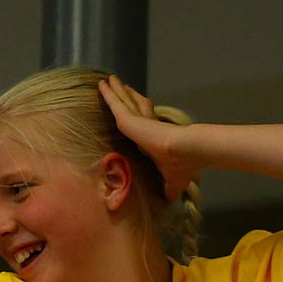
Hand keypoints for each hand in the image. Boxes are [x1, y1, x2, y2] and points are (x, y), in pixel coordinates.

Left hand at [98, 75, 194, 201]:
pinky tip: (100, 85)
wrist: (183, 152)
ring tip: (109, 80)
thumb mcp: (174, 181)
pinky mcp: (129, 118)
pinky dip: (107, 94)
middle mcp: (147, 123)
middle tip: (118, 85)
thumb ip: (169, 188)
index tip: (134, 108)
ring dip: (116, 90)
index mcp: (155, 136)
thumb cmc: (181, 166)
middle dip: (126, 95)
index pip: (145, 120)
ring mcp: (138, 118)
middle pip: (133, 104)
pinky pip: (114, 103)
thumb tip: (171, 201)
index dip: (140, 112)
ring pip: (123, 100)